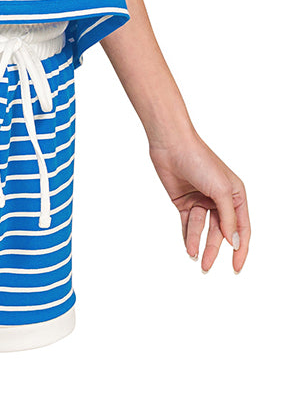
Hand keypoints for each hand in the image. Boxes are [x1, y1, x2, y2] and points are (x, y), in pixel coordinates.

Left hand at [147, 131, 249, 273]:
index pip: (242, 228)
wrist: (171, 145)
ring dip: (197, 241)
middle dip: (214, 249)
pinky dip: (187, 235)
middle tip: (207, 266)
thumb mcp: (221, 191)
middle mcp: (220, 200)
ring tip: (193, 254)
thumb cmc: (201, 161)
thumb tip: (235, 242)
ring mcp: (201, 201)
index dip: (240, 249)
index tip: (236, 268)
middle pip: (220, 232)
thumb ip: (228, 218)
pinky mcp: (184, 201)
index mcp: (236, 196)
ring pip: (202, 229)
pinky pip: (187, 224)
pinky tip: (187, 246)